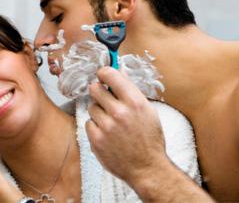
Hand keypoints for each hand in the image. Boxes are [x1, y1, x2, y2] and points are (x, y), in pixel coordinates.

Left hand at [85, 66, 166, 185]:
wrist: (147, 168)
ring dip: (99, 112)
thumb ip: (130, 90)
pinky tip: (108, 133)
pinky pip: (89, 122)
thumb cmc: (149, 139)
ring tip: (112, 122)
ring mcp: (106, 126)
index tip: (103, 76)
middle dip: (99, 91)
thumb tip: (119, 70)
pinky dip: (96, 127)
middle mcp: (119, 112)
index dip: (104, 73)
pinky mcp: (96, 139)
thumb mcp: (147, 110)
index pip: (109, 74)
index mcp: (134, 102)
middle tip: (105, 99)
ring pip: (91, 107)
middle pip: (94, 88)